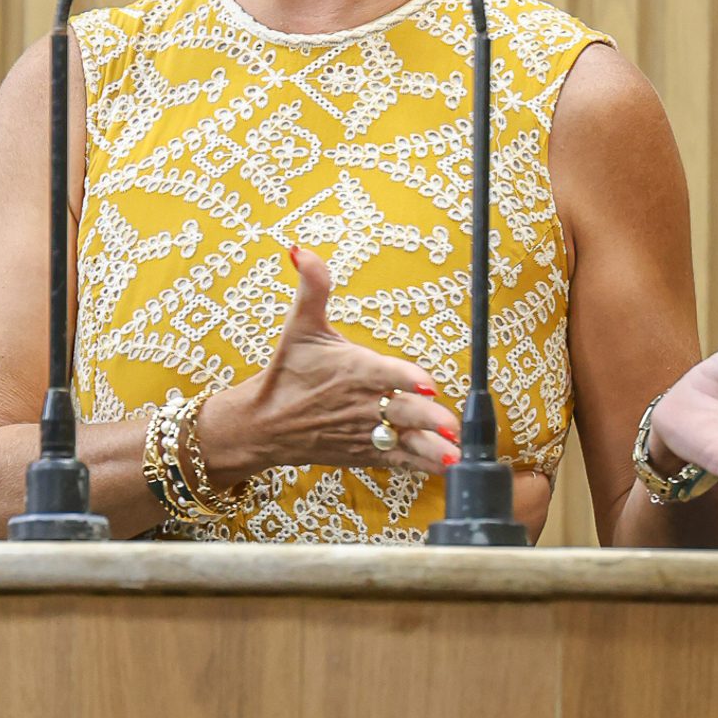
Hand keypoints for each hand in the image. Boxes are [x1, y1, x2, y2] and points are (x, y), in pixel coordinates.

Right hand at [212, 246, 461, 478]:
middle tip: (450, 423)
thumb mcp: (299, 325)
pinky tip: (447, 468)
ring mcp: (364, 431)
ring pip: (403, 441)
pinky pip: (397, 461)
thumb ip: (312, 286)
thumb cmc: (287, 372)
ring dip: (430, 448)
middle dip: (426, 417)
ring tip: (454, 455)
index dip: (405, 378)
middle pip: (400, 410)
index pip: (382, 372)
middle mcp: (361, 402)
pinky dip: (421, 465)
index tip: (427, 383)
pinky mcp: (365, 452)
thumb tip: (299, 248)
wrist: (262, 424)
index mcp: (351, 369)